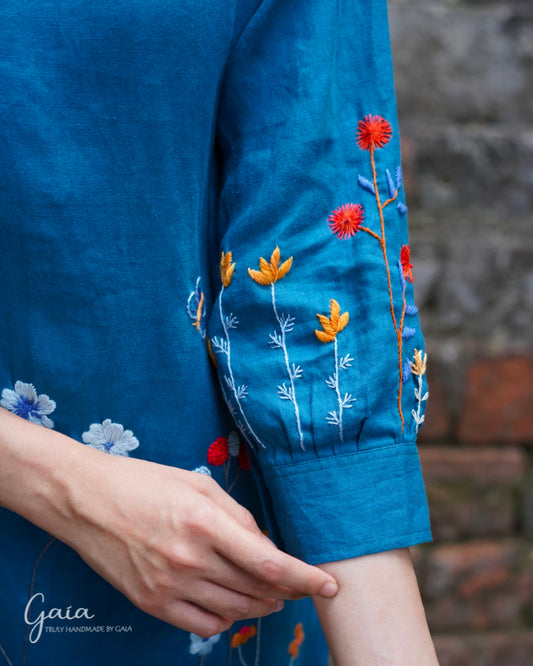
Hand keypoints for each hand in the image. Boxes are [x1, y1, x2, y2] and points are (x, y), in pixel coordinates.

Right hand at [59, 453, 338, 636]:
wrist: (85, 500)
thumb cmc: (143, 482)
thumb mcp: (196, 484)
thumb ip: (236, 515)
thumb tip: (265, 546)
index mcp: (204, 522)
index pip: (267, 561)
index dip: (304, 577)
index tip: (329, 585)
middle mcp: (189, 559)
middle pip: (256, 589)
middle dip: (287, 590)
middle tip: (302, 586)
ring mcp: (168, 585)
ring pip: (234, 609)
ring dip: (261, 605)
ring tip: (274, 596)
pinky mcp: (151, 603)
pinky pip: (202, 624)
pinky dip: (227, 618)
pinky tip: (234, 605)